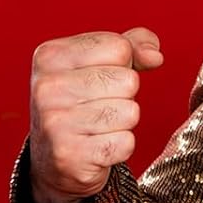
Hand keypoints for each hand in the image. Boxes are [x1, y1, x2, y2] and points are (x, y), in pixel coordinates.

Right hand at [27, 28, 164, 202]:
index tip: (98, 77)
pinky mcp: (69, 156)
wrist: (51, 159)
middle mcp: (47, 88)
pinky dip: (119, 146)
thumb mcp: (102, 60)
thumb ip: (134, 43)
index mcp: (50, 55)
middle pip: (129, 81)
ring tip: (96, 126)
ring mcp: (55, 123)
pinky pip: (126, 143)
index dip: (123, 63)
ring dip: (123, 122)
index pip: (120, 47)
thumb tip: (154, 57)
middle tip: (97, 105)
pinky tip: (95, 147)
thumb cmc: (82, 100)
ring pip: (130, 112)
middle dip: (124, 94)